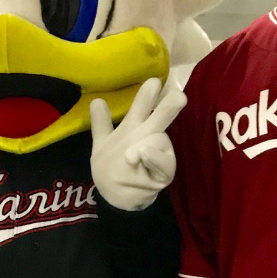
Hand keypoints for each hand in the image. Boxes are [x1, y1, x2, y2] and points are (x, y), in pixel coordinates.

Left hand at [89, 77, 185, 210]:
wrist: (116, 196)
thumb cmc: (112, 166)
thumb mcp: (102, 144)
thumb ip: (101, 124)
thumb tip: (97, 101)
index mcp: (136, 124)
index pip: (144, 105)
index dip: (148, 94)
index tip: (154, 81)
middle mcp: (149, 135)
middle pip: (161, 117)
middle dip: (170, 105)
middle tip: (179, 96)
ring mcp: (158, 154)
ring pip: (159, 140)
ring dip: (147, 144)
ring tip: (130, 156)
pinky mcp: (164, 173)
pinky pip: (160, 162)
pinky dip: (150, 159)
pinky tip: (138, 158)